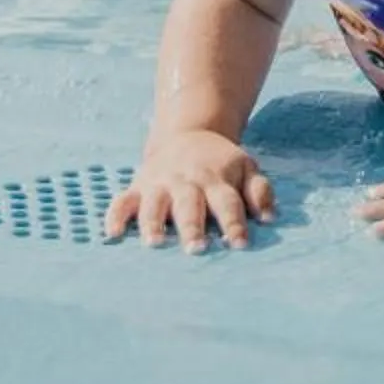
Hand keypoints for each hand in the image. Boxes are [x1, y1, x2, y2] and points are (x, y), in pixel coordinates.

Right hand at [105, 128, 276, 250]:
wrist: (188, 134)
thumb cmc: (221, 163)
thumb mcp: (246, 168)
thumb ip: (260, 192)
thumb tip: (270, 218)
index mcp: (217, 179)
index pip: (228, 202)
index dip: (234, 223)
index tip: (240, 244)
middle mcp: (187, 182)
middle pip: (190, 205)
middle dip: (192, 227)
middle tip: (196, 249)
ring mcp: (160, 184)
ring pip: (155, 204)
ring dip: (153, 223)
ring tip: (154, 243)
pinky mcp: (138, 187)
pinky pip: (122, 201)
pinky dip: (116, 216)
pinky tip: (113, 234)